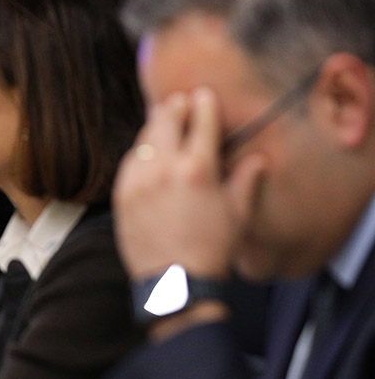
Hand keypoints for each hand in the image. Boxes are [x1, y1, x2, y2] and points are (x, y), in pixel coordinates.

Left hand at [113, 89, 264, 280]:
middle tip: (180, 101)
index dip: (204, 103)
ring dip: (155, 126)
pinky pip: (130, 161)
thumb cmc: (212, 249)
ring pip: (144, 138)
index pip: (201, 121)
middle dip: (175, 106)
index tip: (204, 95)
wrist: (175, 283)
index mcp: (198, 169)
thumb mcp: (239, 213)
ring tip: (163, 120)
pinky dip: (140, 151)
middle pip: (166, 120)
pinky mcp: (122, 193)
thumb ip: (247, 179)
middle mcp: (165, 169)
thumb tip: (257, 159)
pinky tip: (147, 151)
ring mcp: (139, 180)